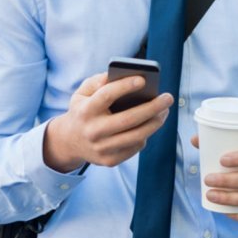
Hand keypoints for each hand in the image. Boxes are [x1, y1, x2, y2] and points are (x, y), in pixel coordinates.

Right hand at [43, 72, 173, 171]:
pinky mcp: (109, 160)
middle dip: (153, 107)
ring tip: (164, 111)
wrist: (70, 142)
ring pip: (137, 136)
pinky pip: (135, 147)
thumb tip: (119, 76)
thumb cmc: (83, 110)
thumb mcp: (82, 93)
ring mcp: (101, 148)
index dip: (125, 86)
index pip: (106, 95)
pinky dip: (145, 135)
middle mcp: (93, 131)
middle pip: (129, 119)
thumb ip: (97, 82)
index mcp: (85, 111)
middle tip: (168, 97)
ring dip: (155, 122)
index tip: (143, 79)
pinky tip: (150, 125)